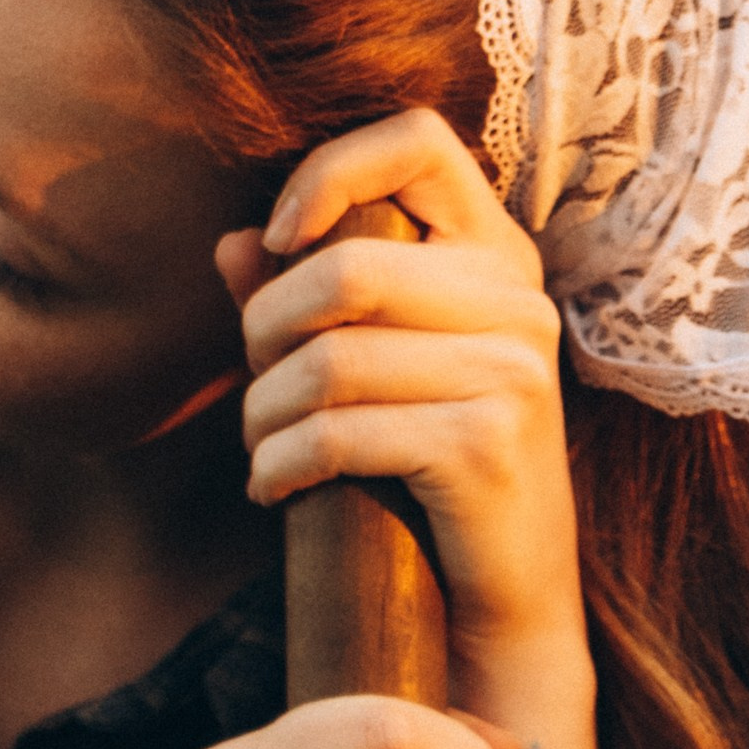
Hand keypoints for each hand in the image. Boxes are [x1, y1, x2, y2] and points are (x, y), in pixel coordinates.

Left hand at [218, 109, 582, 677]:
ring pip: (331, 359)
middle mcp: (519, 300)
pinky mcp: (488, 444)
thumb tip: (229, 245)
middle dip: (264, 333)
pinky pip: (341, 432)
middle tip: (252, 392)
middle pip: (347, 268)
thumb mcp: (369, 376)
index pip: (416, 142)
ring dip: (261, 415)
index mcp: (496, 256)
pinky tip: (273, 489)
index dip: (327, 172)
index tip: (277, 242)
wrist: (500, 606)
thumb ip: (306, 301)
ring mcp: (515, 371)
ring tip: (258, 451)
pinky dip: (281, 464)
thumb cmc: (423, 479)